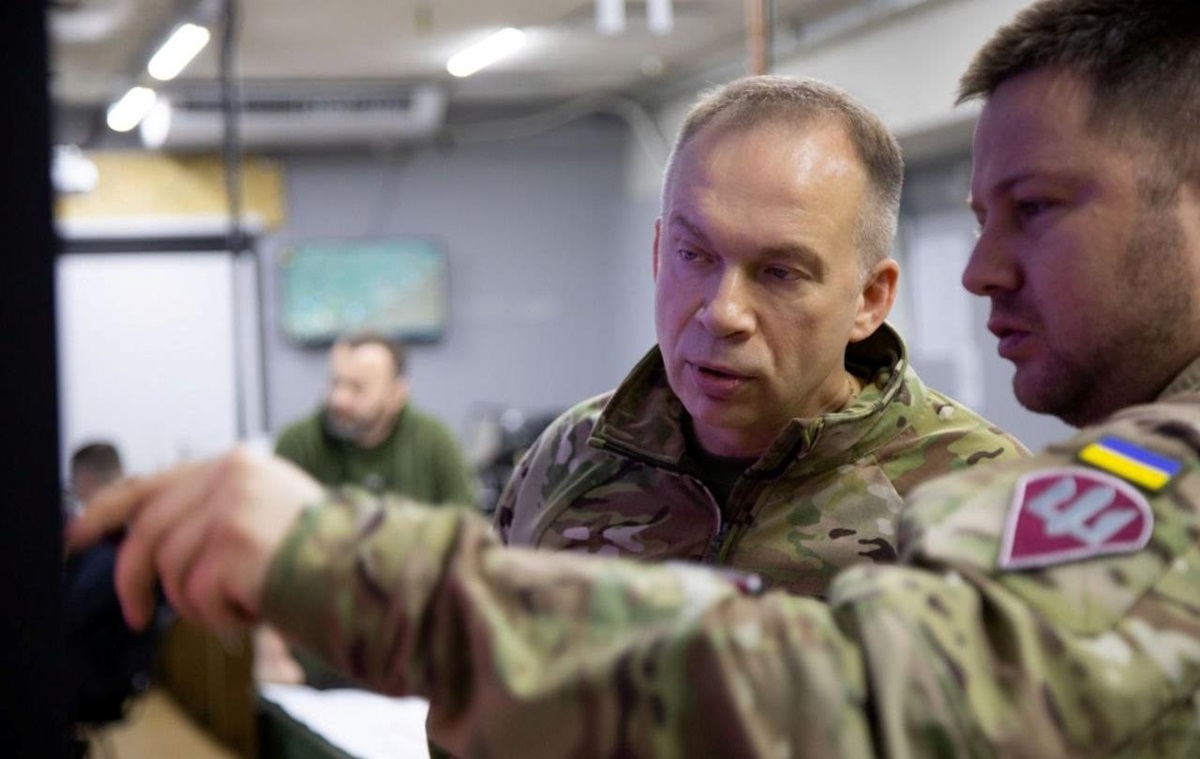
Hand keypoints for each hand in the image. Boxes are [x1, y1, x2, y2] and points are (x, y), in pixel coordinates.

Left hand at [65, 447, 323, 633]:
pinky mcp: (232, 543)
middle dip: (133, 582)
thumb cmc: (328, 552)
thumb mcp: (268, 512)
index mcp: (236, 464)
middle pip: (147, 533)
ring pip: (170, 571)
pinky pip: (197, 596)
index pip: (150, 483)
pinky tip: (257, 605)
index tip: (79, 537)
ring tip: (241, 601)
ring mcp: (230, 507)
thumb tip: (150, 545)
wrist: (372, 570)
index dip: (104, 513)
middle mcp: (230, 476)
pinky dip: (222, 615)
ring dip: (199, 603)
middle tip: (136, 615)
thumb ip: (214, 513)